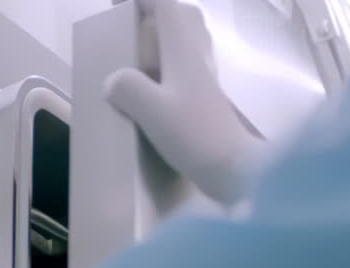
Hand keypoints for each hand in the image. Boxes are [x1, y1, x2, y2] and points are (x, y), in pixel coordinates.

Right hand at [104, 0, 264, 206]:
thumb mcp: (151, 110)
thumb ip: (127, 87)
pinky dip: (170, 64)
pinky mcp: (208, 98)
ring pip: (188, 40)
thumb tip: (114, 80)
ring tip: (138, 54)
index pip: (164, 5)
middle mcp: (197, 55)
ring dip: (165, 37)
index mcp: (182, 49)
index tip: (118, 6)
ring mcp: (206, 77)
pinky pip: (188, 65)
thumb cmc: (195, 135)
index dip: (141, 0)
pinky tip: (156, 87)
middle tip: (132, 26)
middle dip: (157, 12)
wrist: (236, 169)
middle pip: (183, 15)